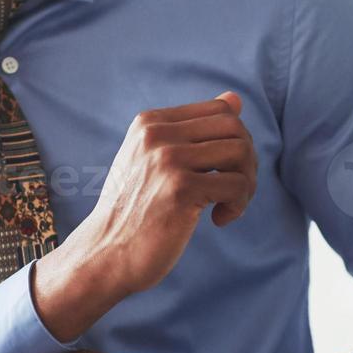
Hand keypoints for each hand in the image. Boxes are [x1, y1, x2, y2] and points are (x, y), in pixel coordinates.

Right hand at [30, 91, 257, 340]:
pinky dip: (238, 204)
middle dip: (247, 160)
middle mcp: (157, 134)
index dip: (235, 140)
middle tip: (234, 190)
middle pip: (235, 128)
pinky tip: (219, 219)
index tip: (223, 171)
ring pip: (240, 153)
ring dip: (246, 183)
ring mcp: (168, 160)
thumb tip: (235, 98)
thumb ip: (192, 131)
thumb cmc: (134, 212)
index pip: (220, 110)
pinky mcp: (181, 189)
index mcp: (150, 122)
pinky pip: (238, 184)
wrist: (105, 254)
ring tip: (227, 205)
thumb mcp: (156, 162)